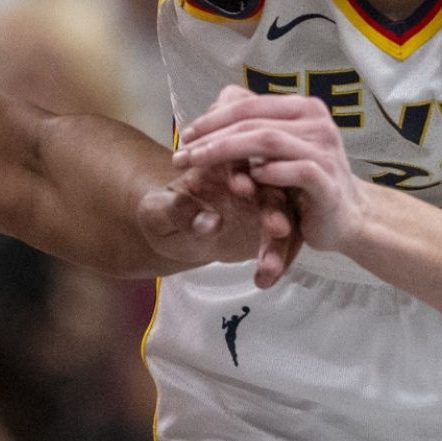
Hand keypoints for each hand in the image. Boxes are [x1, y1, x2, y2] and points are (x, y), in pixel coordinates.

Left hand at [135, 164, 296, 276]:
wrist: (172, 233)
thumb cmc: (163, 214)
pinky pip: (282, 244)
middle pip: (270, 188)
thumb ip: (179, 212)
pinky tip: (266, 280)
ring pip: (283, 220)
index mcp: (219, 165)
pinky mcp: (269, 230)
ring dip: (281, 244)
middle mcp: (248, 180)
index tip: (243, 189)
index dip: (243, 171)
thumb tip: (209, 221)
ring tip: (269, 269)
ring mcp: (262, 205)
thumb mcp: (158, 211)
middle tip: (278, 229)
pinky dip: (279, 261)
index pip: (237, 161)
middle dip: (276, 209)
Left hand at [170, 89, 360, 285]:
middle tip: (182, 155)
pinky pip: (296, 170)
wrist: (348, 217)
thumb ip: (254, 129)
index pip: (249, 104)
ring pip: (268, 140)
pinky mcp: (327, 181)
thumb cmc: (306, 182)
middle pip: (253, 120)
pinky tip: (246, 181)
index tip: (185, 136)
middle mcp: (315, 122)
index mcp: (302, 109)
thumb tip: (212, 110)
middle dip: (211, 137)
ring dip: (226, 152)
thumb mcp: (280, 150)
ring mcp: (323, 150)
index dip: (213, 118)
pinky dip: (268, 173)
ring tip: (198, 164)